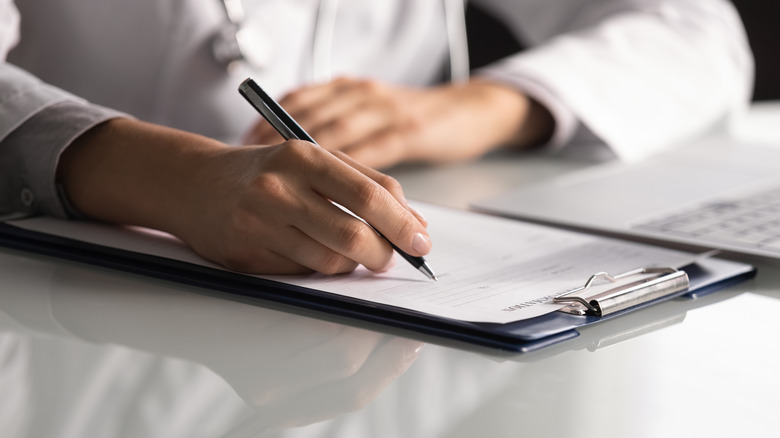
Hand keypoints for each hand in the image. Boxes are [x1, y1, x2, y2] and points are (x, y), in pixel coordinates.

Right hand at [57, 119, 429, 274]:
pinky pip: (302, 273)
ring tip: (348, 251)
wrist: (195, 184)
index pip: (369, 195)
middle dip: (385, 254)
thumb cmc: (266, 171)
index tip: (422, 241)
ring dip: (352, 264)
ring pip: (331, 261)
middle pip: (355, 234)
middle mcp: (280, 188)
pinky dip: (319, 269)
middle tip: (393, 258)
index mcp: (303, 156)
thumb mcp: (314, 161)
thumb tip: (415, 223)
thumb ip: (365, 183)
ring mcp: (260, 223)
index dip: (403, 223)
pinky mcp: (246, 254)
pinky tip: (311, 251)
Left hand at [243, 77, 553, 168]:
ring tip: (286, 186)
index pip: (299, 100)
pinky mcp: (410, 130)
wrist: (469, 108)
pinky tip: (335, 191)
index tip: (247, 146)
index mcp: (349, 88)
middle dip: (281, 145)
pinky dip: (352, 172)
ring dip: (310, 163)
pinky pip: (373, 151)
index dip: (269, 122)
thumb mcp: (371, 114)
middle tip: (258, 171)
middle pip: (312, 117)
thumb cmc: (415, 118)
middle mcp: (362, 94)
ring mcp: (386, 110)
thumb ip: (340, 127)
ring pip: (340, 135)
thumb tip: (298, 154)